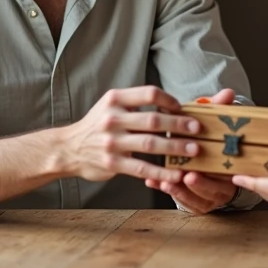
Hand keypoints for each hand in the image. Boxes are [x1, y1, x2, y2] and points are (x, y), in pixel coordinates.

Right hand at [62, 86, 200, 183]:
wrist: (69, 148)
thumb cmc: (98, 125)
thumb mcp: (111, 105)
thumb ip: (135, 104)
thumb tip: (172, 106)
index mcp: (115, 99)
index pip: (148, 93)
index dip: (168, 100)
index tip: (182, 108)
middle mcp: (113, 118)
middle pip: (153, 120)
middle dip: (179, 124)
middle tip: (198, 128)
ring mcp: (112, 142)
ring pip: (151, 144)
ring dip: (176, 147)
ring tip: (194, 150)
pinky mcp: (113, 163)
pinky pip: (143, 167)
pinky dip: (162, 171)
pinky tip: (177, 174)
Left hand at [145, 88, 237, 213]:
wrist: (213, 161)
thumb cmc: (212, 140)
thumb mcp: (217, 125)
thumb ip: (221, 110)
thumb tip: (228, 93)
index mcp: (232, 171)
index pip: (227, 177)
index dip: (214, 176)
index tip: (199, 171)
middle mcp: (222, 188)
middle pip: (212, 191)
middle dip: (199, 185)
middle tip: (186, 176)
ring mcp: (208, 198)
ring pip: (194, 199)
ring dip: (179, 191)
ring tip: (165, 182)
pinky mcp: (194, 203)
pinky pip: (181, 201)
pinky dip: (166, 190)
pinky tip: (154, 182)